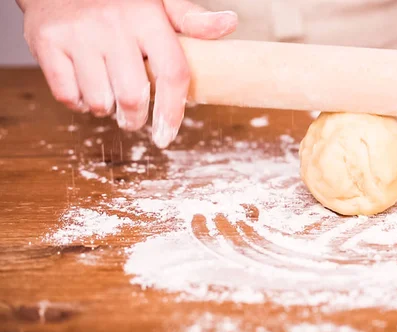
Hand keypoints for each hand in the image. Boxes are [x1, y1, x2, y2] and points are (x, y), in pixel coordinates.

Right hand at [17, 0, 236, 147]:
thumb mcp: (158, 1)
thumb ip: (191, 18)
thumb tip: (229, 24)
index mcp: (147, 18)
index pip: (172, 74)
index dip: (173, 111)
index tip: (167, 134)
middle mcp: (113, 26)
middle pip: (134, 98)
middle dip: (135, 119)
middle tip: (134, 117)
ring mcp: (78, 36)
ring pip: (100, 102)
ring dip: (106, 109)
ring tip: (108, 91)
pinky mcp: (48, 44)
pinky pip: (68, 96)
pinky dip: (79, 103)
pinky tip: (85, 86)